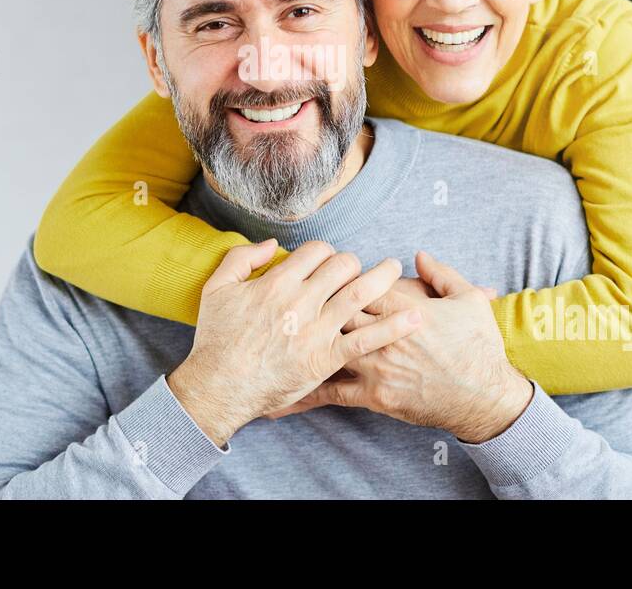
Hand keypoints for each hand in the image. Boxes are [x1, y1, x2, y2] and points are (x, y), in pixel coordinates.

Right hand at [167, 239, 424, 445]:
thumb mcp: (217, 288)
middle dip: (354, 262)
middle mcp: (301, 301)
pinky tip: (414, 317)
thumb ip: (242, 258)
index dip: (326, 252)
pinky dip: (393, 326)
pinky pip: (367, 339)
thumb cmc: (216, 338)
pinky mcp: (326, 358)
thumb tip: (273, 244)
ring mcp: (316, 330)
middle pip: (343, 266)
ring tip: (396, 270)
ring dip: (384, 277)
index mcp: (277, 282)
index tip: (327, 261)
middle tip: (358, 268)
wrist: (219, 386)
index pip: (317, 251)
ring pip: (360, 293)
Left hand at [268, 251, 531, 443]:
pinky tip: (279, 393)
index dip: (336, 274)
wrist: (483, 397)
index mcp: (402, 306)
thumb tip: (418, 255)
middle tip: (286, 296)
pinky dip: (304, 392)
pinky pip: (332, 393)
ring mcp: (375, 366)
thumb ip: (440, 274)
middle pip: (334, 309)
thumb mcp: (467, 300)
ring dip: (297, 341)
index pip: (358, 282)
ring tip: (263, 336)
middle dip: (309, 302)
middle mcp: (382, 334)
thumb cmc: (477, 347)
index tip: (319, 269)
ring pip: (327, 346)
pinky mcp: (374, 395)